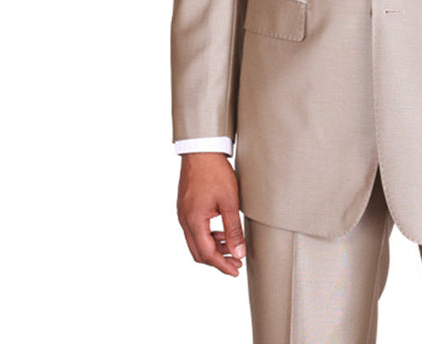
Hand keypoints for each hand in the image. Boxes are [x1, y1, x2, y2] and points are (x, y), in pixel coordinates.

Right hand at [177, 153, 244, 275]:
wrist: (201, 150)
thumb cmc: (215, 172)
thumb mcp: (230, 201)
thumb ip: (233, 229)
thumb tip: (239, 252)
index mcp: (194, 221)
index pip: (207, 254)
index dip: (222, 265)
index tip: (235, 271)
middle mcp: (184, 220)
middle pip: (198, 252)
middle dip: (217, 260)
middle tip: (235, 263)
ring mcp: (183, 213)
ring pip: (195, 242)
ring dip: (213, 248)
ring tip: (231, 248)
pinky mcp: (185, 207)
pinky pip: (194, 230)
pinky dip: (207, 236)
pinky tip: (221, 232)